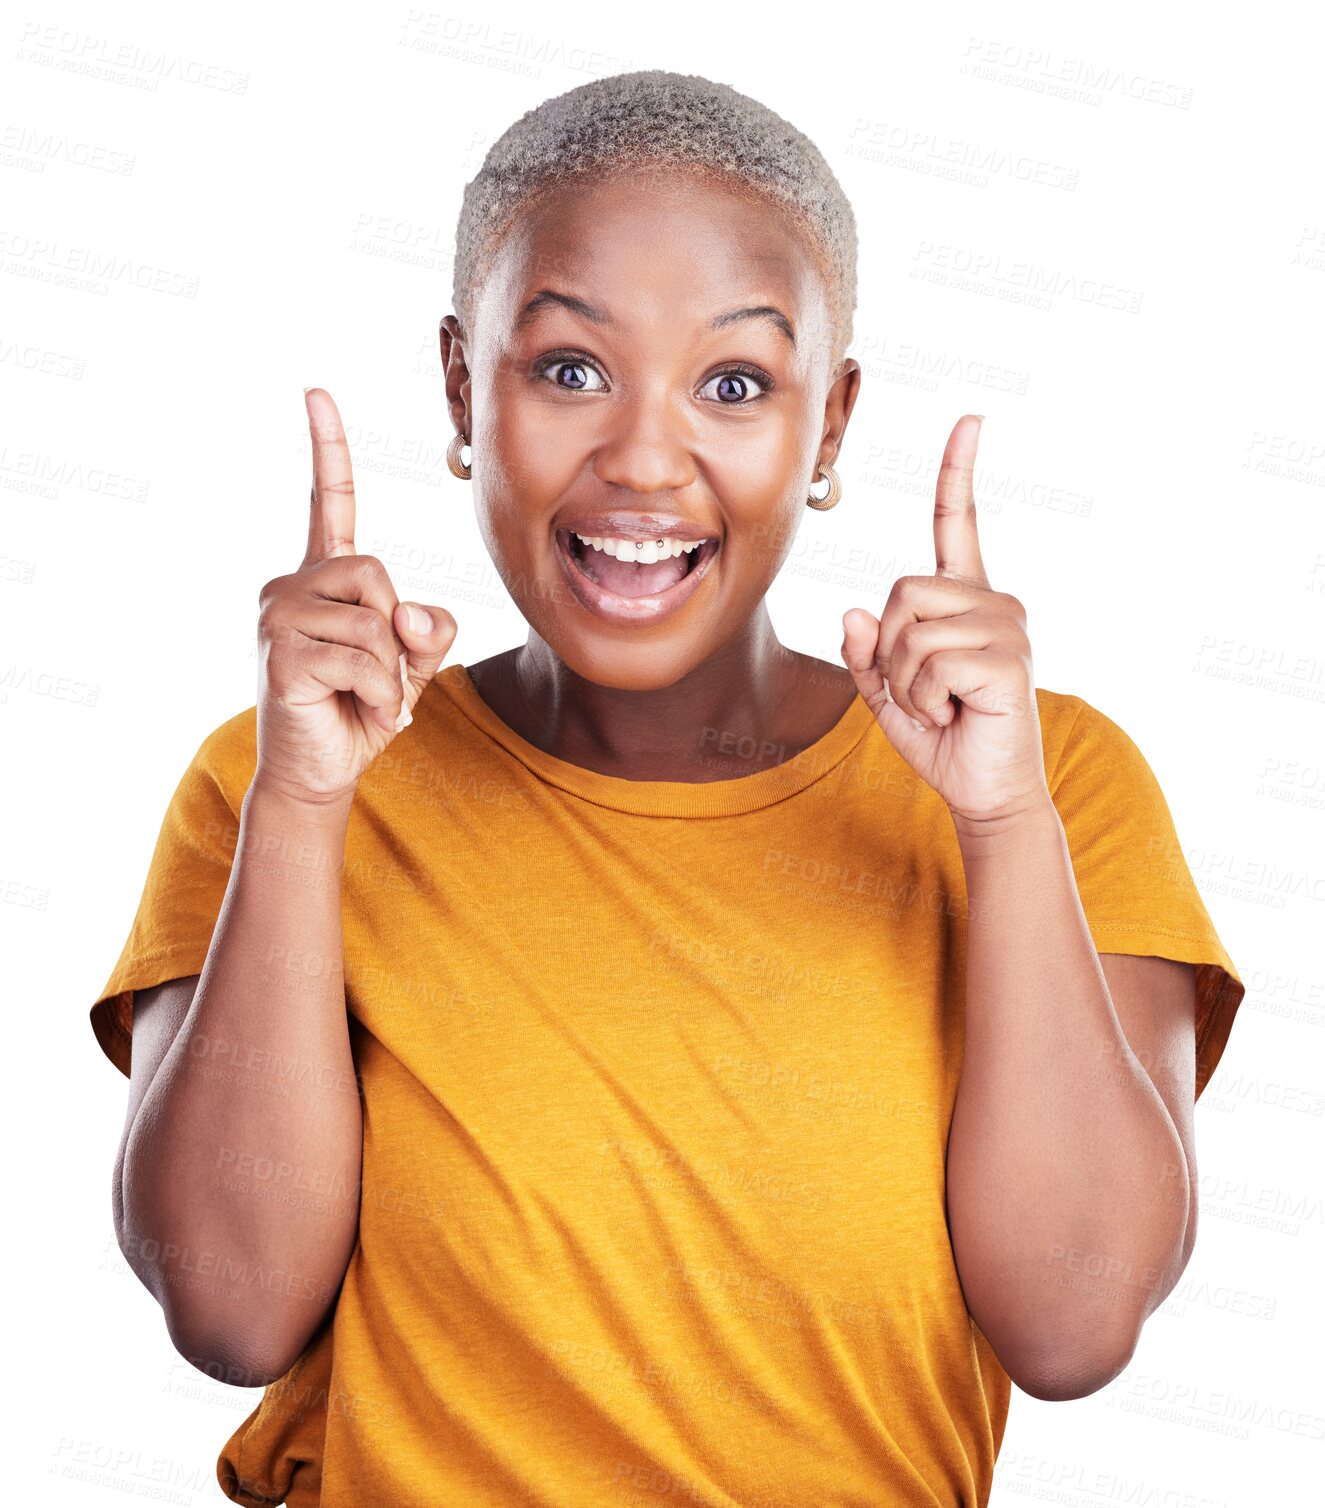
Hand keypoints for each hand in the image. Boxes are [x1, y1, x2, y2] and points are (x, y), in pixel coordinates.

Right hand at [253, 388, 457, 805]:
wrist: (320, 770)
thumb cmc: (360, 710)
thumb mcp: (412, 663)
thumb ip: (427, 629)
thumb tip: (408, 616)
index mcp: (323, 578)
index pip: (327, 503)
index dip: (327, 448)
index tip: (316, 392)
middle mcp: (291, 585)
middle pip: (375, 571)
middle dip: (396, 631)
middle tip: (381, 675)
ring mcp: (278, 616)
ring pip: (373, 620)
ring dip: (391, 672)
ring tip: (368, 697)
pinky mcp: (280, 653)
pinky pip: (362, 657)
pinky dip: (380, 693)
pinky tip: (362, 711)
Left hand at [840, 414, 1048, 827]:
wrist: (983, 790)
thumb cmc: (941, 739)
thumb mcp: (885, 694)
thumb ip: (866, 654)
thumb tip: (853, 614)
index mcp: (966, 600)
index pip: (959, 524)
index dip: (958, 472)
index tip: (970, 419)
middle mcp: (993, 602)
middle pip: (901, 589)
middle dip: (889, 648)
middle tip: (923, 690)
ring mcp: (1007, 627)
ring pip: (910, 627)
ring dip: (905, 679)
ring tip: (942, 704)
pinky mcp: (1008, 660)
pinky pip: (929, 661)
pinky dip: (922, 696)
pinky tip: (954, 712)